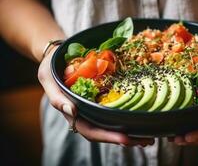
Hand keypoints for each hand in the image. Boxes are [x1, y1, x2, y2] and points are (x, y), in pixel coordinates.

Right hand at [38, 47, 153, 146]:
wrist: (57, 56)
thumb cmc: (51, 67)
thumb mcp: (48, 79)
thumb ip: (57, 97)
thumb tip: (72, 111)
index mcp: (73, 113)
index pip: (90, 130)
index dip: (107, 136)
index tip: (125, 138)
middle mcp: (86, 113)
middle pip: (105, 132)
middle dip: (125, 139)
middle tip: (146, 141)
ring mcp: (95, 107)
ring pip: (112, 125)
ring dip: (131, 133)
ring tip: (149, 137)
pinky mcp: (102, 98)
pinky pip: (115, 111)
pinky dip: (128, 117)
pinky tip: (142, 120)